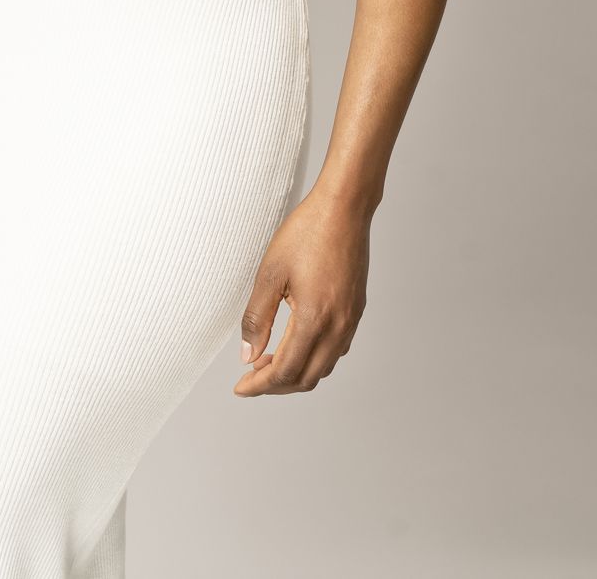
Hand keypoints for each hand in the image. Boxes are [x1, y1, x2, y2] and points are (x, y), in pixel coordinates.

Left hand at [233, 186, 371, 395]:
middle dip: (276, 384)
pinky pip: (336, 349)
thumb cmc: (307, 232)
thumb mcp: (270, 272)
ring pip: (323, 367)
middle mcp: (338, 326)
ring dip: (296, 372)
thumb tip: (248, 355)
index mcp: (314, 319)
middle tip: (251, 376)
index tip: (241, 387)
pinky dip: (314, 357)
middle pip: (306, 378)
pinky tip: (296, 342)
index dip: (260, 385)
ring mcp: (350, 319)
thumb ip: (257, 317)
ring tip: (269, 359)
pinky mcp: (356, 309)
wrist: (344, 208)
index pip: (285, 372)